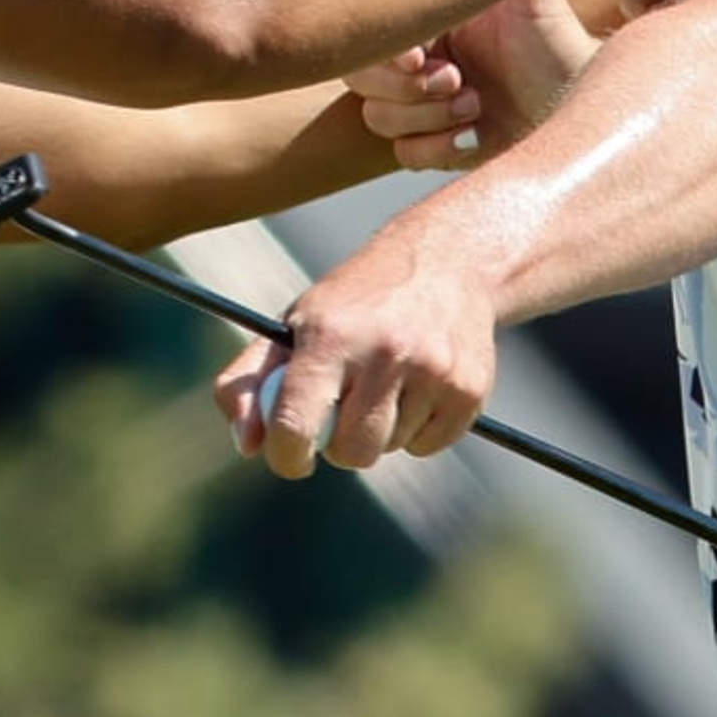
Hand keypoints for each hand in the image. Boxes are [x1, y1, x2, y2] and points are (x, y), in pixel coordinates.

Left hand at [215, 234, 498, 477]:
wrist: (448, 261)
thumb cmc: (355, 302)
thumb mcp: (295, 323)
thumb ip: (250, 383)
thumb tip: (247, 446)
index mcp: (331, 335)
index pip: (296, 424)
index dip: (287, 455)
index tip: (290, 456)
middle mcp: (385, 351)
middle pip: (350, 452)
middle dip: (340, 443)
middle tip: (343, 409)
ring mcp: (433, 370)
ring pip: (391, 448)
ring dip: (382, 430)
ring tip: (387, 382)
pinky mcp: (469, 388)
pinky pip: (429, 445)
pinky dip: (418, 429)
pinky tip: (419, 386)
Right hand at [344, 0, 606, 169]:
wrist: (580, 89)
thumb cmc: (553, 33)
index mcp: (423, 18)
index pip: (370, 33)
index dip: (383, 51)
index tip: (422, 56)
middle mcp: (416, 58)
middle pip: (360, 79)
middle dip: (404, 86)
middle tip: (456, 79)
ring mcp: (423, 103)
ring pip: (378, 118)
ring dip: (426, 116)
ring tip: (476, 104)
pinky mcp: (438, 142)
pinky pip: (405, 154)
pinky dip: (435, 147)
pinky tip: (473, 134)